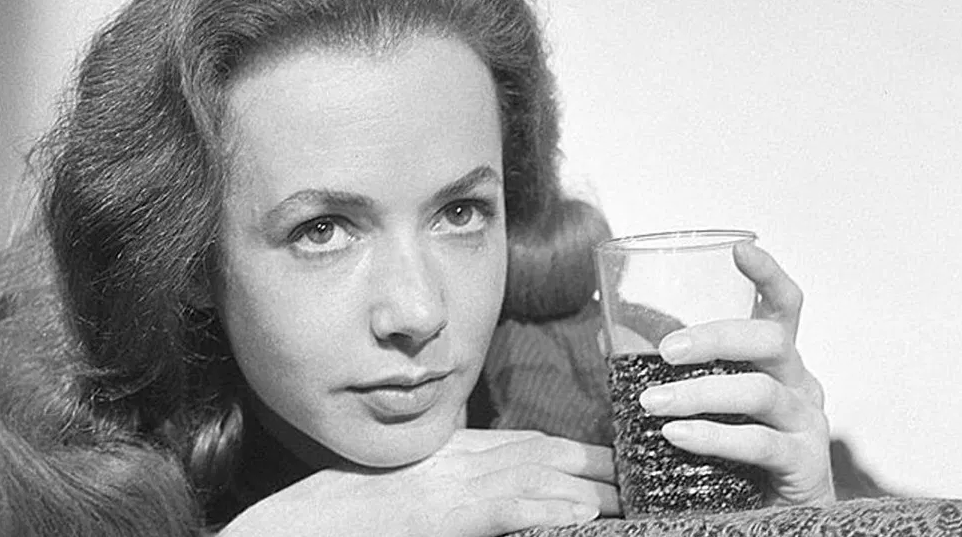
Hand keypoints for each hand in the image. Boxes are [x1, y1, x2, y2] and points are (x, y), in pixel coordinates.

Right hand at [219, 429, 618, 536]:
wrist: (316, 518)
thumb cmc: (366, 509)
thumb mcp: (428, 486)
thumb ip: (469, 482)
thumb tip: (516, 497)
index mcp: (463, 451)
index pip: (537, 444)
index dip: (584, 454)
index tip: (623, 464)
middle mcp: (465, 459)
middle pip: (548, 455)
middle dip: (600, 468)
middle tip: (645, 482)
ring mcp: (456, 483)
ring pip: (538, 477)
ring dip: (589, 489)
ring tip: (633, 501)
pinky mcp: (447, 513)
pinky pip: (507, 509)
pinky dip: (544, 511)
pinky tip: (578, 519)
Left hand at [637, 241, 835, 505]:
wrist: (767, 518)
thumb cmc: (730, 452)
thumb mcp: (699, 403)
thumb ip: (661, 370)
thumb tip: (606, 335)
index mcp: (776, 361)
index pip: (784, 307)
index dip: (768, 275)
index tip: (740, 248)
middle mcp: (799, 383)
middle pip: (770, 339)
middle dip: (715, 336)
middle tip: (665, 349)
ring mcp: (807, 423)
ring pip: (759, 390)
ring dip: (699, 393)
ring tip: (653, 403)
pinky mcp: (805, 464)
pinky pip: (760, 442)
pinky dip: (715, 436)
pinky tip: (677, 436)